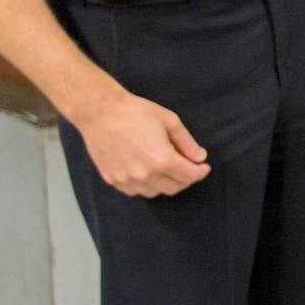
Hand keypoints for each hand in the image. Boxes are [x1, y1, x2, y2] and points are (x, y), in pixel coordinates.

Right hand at [77, 89, 211, 197]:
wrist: (100, 113)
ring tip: (167, 169)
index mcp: (162, 159)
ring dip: (166, 184)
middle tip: (188, 167)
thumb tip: (199, 157)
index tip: (204, 167)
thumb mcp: (169, 121)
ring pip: (155, 192)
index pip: (189, 176)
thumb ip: (187, 142)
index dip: (200, 172)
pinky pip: (135, 191)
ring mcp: (127, 179)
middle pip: (174, 188)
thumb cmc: (136, 112)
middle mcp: (145, 174)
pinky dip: (146, 185)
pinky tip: (148, 172)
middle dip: (186, 179)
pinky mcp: (113, 180)